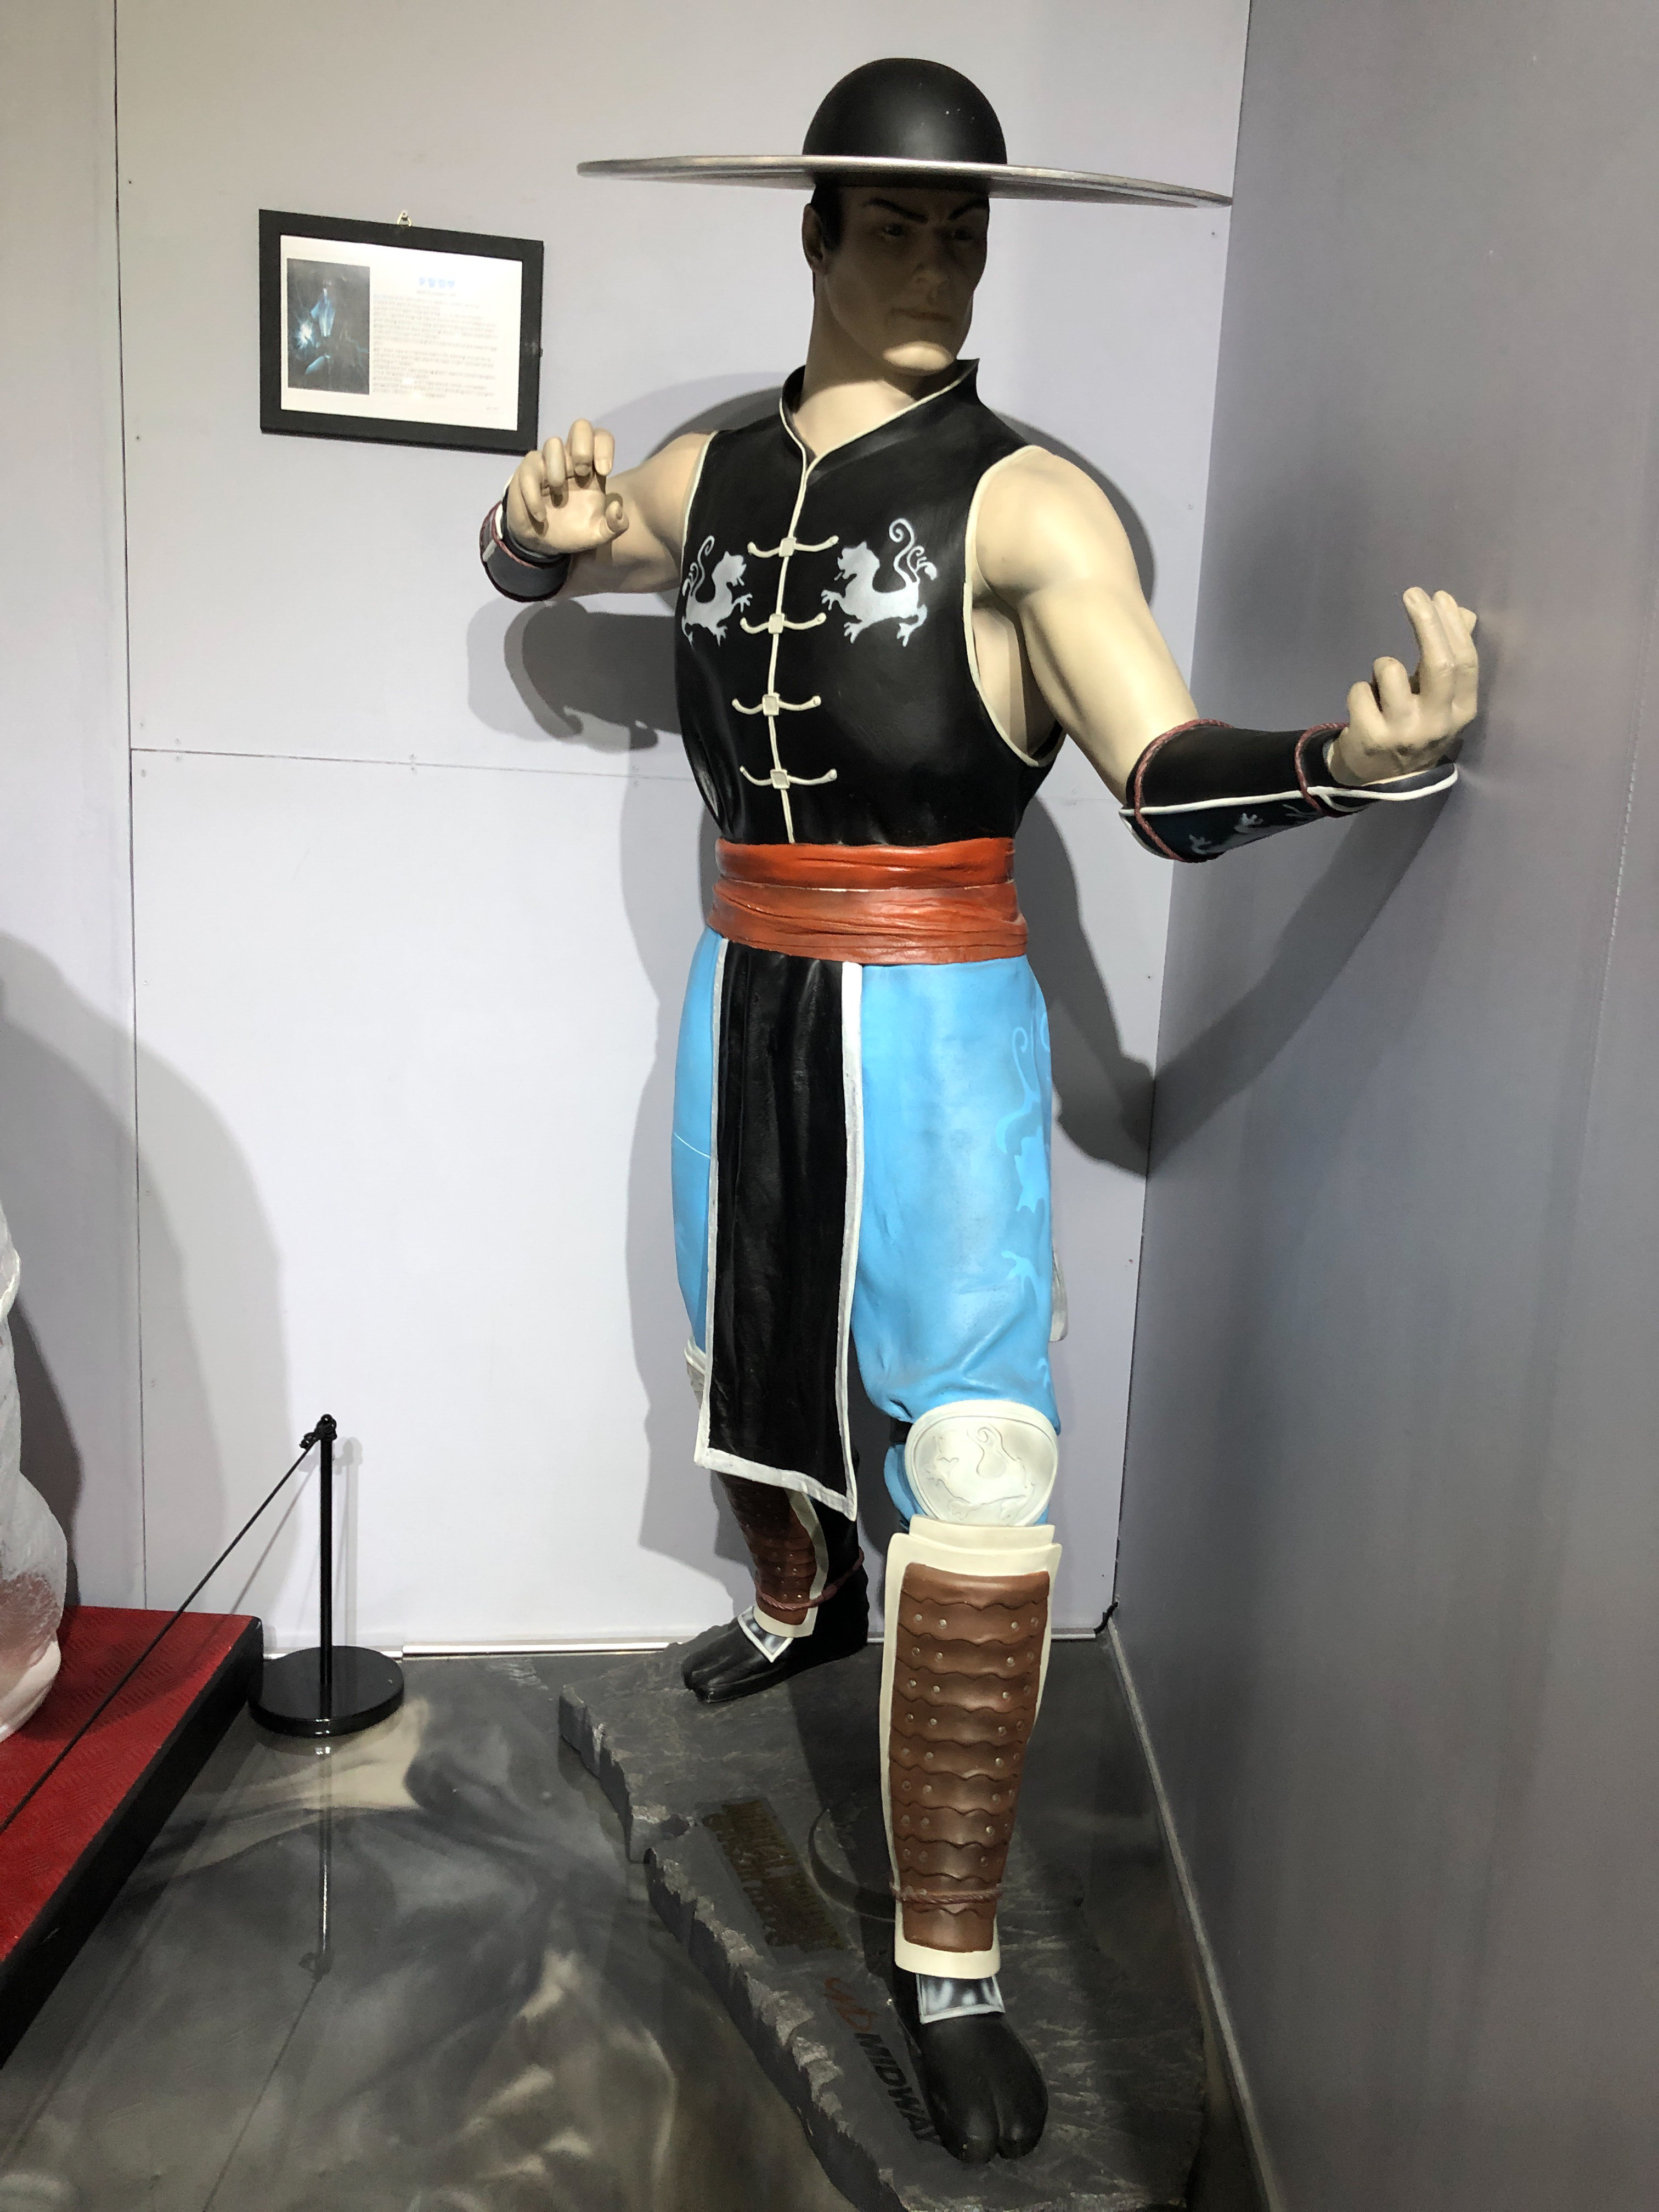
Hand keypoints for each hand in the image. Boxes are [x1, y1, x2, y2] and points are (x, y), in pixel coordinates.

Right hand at [503, 419, 627, 558]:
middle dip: (583, 446)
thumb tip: (617, 508)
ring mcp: (548, 463)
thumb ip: (615, 526)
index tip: (604, 471)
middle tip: (582, 472)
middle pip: (580, 427)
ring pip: (553, 443)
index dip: (604, 447)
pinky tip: (541, 515)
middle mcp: (570, 460)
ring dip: (558, 468)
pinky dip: (535, 494)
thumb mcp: (598, 535)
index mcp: (592, 469)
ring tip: (559, 495)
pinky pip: (530, 469)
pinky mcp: (527, 473)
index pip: (601, 439)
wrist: (542, 544)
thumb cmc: (572, 532)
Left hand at [1328, 587, 1478, 786]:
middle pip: (1438, 663)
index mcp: (1462, 712)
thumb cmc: (1413, 725)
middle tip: (1412, 594)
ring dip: (1382, 666)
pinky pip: (1360, 689)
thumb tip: (1462, 612)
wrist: (1377, 777)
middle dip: (1426, 622)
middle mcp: (1437, 725)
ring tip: (1383, 686)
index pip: (1464, 662)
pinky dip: (1360, 690)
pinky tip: (1366, 708)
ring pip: (1390, 670)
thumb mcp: (1439, 698)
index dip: (1452, 626)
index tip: (1439, 596)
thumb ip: (1450, 657)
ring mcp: (1403, 734)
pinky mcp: (1370, 738)